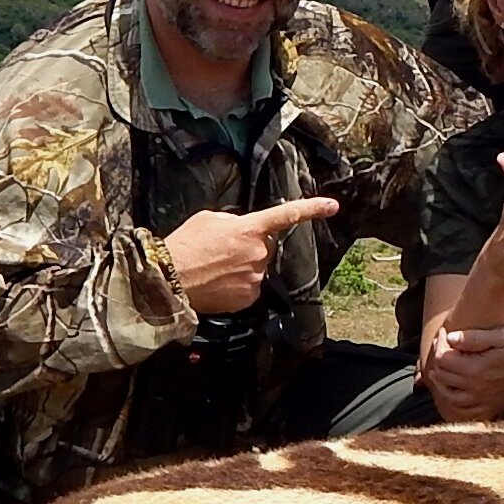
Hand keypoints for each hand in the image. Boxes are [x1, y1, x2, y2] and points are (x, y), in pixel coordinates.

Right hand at [164, 195, 340, 315]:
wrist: (170, 280)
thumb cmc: (185, 245)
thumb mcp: (208, 219)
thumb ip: (233, 221)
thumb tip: (241, 229)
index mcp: (250, 229)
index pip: (286, 215)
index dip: (312, 209)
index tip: (332, 206)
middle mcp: (258, 253)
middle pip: (265, 247)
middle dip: (250, 247)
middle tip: (222, 251)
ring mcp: (256, 277)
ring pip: (257, 268)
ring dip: (242, 267)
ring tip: (215, 268)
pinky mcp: (249, 297)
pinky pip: (250, 287)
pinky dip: (237, 285)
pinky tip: (218, 283)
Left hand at [424, 321, 503, 420]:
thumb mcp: (501, 334)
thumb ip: (473, 337)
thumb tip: (450, 337)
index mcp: (477, 370)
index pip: (443, 359)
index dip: (440, 343)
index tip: (445, 332)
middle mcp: (477, 389)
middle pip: (443, 376)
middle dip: (439, 358)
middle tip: (444, 345)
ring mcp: (484, 400)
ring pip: (449, 396)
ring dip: (441, 382)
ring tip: (441, 368)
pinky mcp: (492, 406)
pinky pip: (465, 411)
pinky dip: (454, 403)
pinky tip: (454, 391)